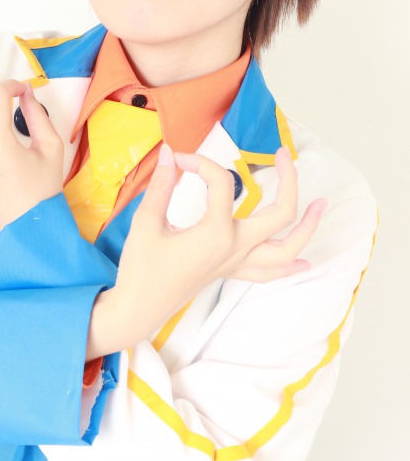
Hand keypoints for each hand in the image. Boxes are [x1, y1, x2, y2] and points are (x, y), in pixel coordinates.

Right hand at [87, 143, 326, 357]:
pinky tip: (305, 262)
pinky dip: (290, 266)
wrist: (138, 308)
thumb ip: (161, 185)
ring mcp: (235, 263)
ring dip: (309, 228)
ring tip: (322, 204)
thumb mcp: (147, 223)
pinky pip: (269, 273)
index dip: (199, 163)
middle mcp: (234, 248)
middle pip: (281, 214)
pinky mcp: (229, 272)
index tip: (179, 159)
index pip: (221, 184)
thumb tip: (171, 152)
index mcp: (216, 234)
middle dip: (289, 181)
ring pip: (286, 249)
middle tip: (282, 156)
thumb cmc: (141, 268)